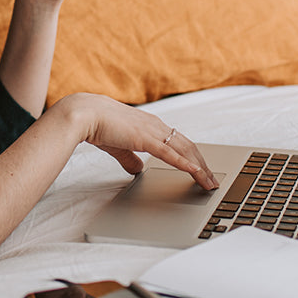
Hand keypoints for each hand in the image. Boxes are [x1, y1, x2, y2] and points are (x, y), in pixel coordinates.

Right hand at [57, 93, 217, 189]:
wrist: (85, 114)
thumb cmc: (98, 125)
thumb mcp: (119, 145)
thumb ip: (130, 157)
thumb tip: (138, 170)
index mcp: (151, 125)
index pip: (179, 142)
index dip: (193, 157)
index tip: (202, 170)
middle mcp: (157, 126)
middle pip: (188, 146)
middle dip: (203, 165)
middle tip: (212, 181)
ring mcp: (153, 131)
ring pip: (185, 150)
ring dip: (200, 168)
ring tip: (209, 183)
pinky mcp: (145, 138)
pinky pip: (170, 154)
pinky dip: (185, 164)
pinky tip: (195, 173)